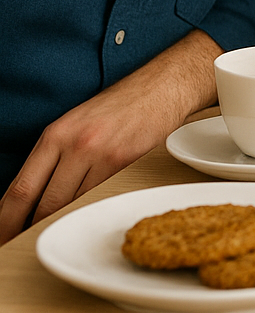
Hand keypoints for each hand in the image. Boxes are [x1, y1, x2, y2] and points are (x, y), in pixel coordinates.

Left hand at [0, 31, 220, 243]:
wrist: (161, 88)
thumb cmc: (120, 105)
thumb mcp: (75, 124)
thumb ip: (53, 157)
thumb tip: (33, 195)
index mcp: (55, 134)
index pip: (20, 188)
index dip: (6, 219)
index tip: (1, 234)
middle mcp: (73, 144)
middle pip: (41, 202)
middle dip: (26, 229)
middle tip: (17, 245)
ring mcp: (99, 154)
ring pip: (71, 203)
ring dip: (59, 222)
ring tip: (50, 235)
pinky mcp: (123, 161)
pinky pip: (99, 196)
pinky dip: (88, 210)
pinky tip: (82, 217)